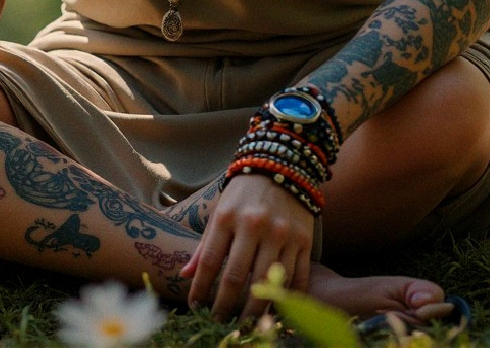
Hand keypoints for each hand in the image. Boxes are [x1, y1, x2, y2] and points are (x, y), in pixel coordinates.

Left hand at [181, 172, 314, 324]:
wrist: (282, 165)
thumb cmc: (244, 193)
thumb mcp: (220, 211)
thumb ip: (204, 245)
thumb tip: (186, 274)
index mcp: (228, 217)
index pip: (209, 262)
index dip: (200, 289)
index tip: (195, 307)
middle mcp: (255, 226)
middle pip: (237, 277)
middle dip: (225, 306)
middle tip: (218, 323)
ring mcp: (282, 234)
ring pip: (268, 282)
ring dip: (254, 309)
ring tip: (244, 324)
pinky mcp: (304, 240)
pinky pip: (296, 277)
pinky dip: (287, 297)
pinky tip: (275, 309)